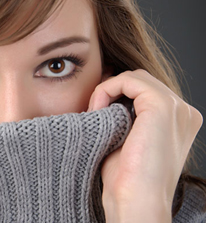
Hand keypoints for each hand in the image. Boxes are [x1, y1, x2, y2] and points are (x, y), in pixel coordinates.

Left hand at [88, 69, 202, 221]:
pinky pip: (128, 80)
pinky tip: (98, 109)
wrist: (136, 202)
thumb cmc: (129, 178)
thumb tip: (106, 90)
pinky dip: (107, 89)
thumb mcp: (129, 138)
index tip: (98, 111)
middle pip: (141, 81)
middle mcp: (184, 111)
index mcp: (180, 120)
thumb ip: (126, 113)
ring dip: (108, 89)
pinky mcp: (162, 106)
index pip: (146, 90)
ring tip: (96, 112)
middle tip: (95, 111)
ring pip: (134, 77)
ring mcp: (177, 107)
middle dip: (114, 90)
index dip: (118, 95)